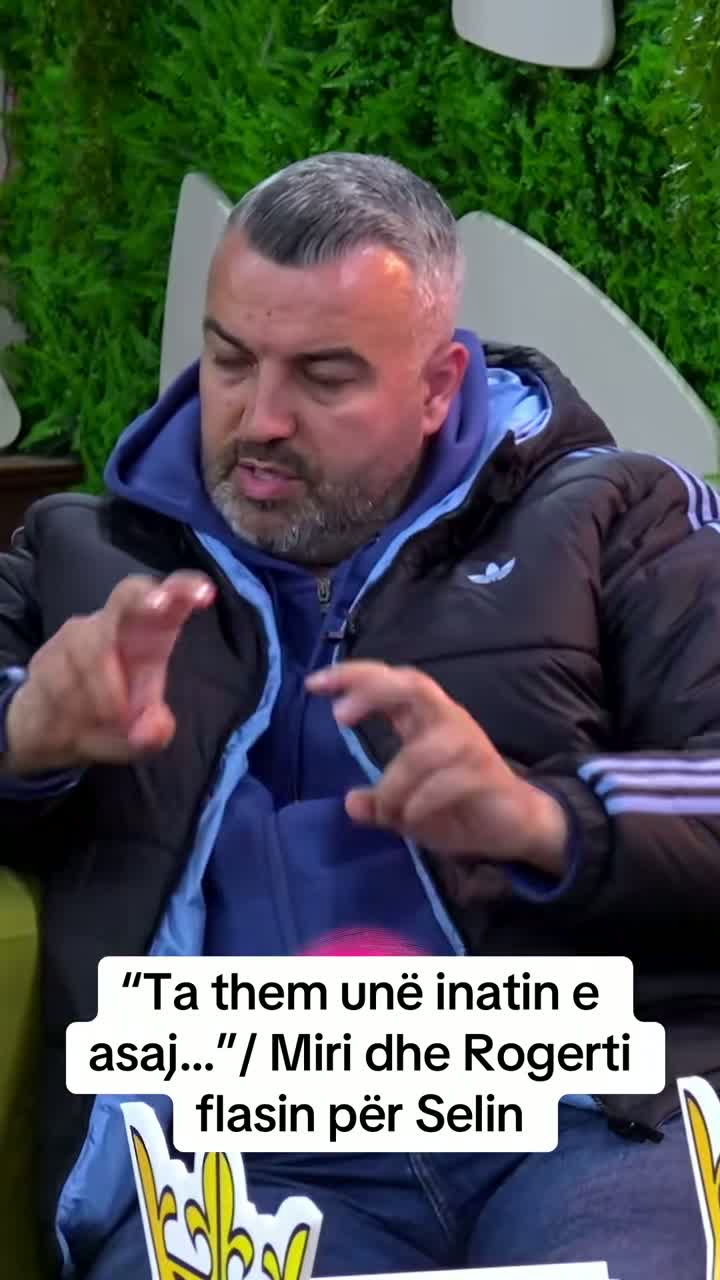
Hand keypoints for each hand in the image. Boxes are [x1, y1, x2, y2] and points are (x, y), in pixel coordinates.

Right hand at [3, 571, 215, 774]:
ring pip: (92, 648)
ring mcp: (79, 635)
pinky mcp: (48, 653)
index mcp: (151, 636)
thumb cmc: (111, 721)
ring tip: (108, 719)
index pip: (171, 601)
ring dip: (103, 691)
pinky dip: (74, 703)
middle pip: (128, 593)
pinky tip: (74, 717)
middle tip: (159, 606)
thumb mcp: (139, 740)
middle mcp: (116, 626)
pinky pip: (60, 675)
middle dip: (143, 597)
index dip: (186, 590)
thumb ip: (152, 735)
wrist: (51, 732)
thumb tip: (153, 728)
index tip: (206, 593)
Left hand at [306, 660, 568, 877]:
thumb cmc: (457, 807)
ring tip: (390, 813)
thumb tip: (351, 804)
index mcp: (425, 720)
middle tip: (340, 716)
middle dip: (374, 692)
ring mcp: (469, 745)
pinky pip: (446, 782)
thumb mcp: (406, 809)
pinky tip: (413, 820)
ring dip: (395, 786)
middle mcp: (447, 721)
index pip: (391, 682)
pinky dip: (421, 803)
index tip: (313, 684)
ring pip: (422, 752)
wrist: (515, 828)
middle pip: (413, 684)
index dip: (353, 676)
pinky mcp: (487, 773)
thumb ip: (379, 804)